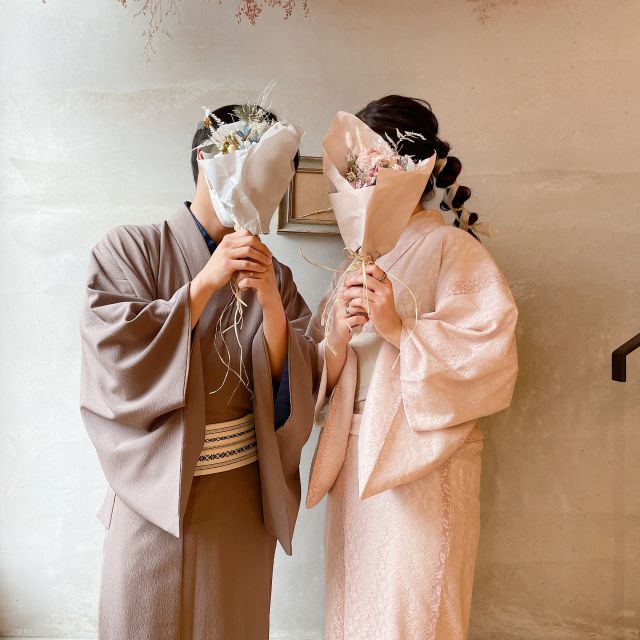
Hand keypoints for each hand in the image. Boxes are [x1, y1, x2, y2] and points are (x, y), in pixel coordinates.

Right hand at [198, 228, 271, 293]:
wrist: (208, 278)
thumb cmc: (220, 266)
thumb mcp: (228, 252)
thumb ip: (239, 246)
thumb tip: (256, 241)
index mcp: (228, 239)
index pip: (247, 233)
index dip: (259, 240)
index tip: (265, 249)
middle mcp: (227, 244)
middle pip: (250, 240)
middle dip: (263, 248)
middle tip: (269, 255)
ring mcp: (226, 253)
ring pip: (249, 250)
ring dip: (261, 257)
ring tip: (268, 262)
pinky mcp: (227, 264)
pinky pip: (245, 263)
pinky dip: (256, 266)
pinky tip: (261, 269)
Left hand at [237, 257, 287, 378]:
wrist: (271, 300)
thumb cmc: (261, 284)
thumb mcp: (256, 270)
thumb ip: (248, 260)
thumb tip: (236, 252)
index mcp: (264, 259)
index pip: (248, 253)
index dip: (240, 260)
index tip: (239, 268)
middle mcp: (266, 265)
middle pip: (244, 261)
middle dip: (239, 269)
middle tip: (239, 275)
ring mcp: (265, 274)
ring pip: (243, 271)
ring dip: (239, 278)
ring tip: (242, 283)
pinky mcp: (263, 284)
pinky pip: (245, 281)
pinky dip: (242, 285)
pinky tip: (245, 288)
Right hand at [326, 286, 367, 348]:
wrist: (339, 336)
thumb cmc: (348, 319)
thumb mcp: (352, 306)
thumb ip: (358, 296)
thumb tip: (370, 284)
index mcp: (341, 297)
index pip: (349, 285)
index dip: (360, 283)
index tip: (372, 285)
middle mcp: (339, 304)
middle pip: (352, 293)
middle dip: (365, 295)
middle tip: (374, 297)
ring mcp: (340, 314)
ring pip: (354, 306)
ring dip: (364, 308)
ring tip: (370, 310)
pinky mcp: (342, 324)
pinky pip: (355, 318)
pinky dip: (363, 318)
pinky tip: (367, 319)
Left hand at [341, 264, 400, 347]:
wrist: (391, 325)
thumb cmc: (383, 309)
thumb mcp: (381, 295)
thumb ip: (372, 285)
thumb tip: (355, 274)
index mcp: (387, 283)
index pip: (374, 268)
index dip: (362, 270)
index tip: (353, 275)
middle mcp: (386, 289)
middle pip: (365, 278)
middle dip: (352, 280)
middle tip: (345, 284)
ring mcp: (382, 299)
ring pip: (361, 290)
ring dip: (349, 292)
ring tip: (343, 295)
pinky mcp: (376, 309)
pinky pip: (360, 301)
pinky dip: (353, 302)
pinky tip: (351, 304)